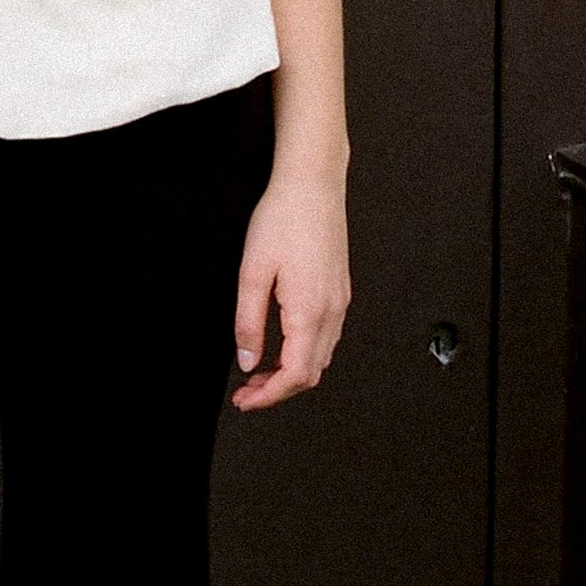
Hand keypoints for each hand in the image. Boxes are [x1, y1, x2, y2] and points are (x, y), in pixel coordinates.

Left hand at [230, 168, 349, 411]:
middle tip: (246, 391)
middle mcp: (332, 311)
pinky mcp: (339, 290)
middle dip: (278, 390)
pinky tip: (281, 343)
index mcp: (310, 311)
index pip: (295, 375)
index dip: (269, 396)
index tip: (245, 401)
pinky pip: (326, 336)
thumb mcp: (252, 271)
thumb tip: (247, 361)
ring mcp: (340, 301)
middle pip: (311, 373)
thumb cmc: (283, 218)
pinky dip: (304, 352)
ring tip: (258, 371)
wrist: (312, 184)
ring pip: (320, 357)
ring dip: (291, 372)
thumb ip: (249, 322)